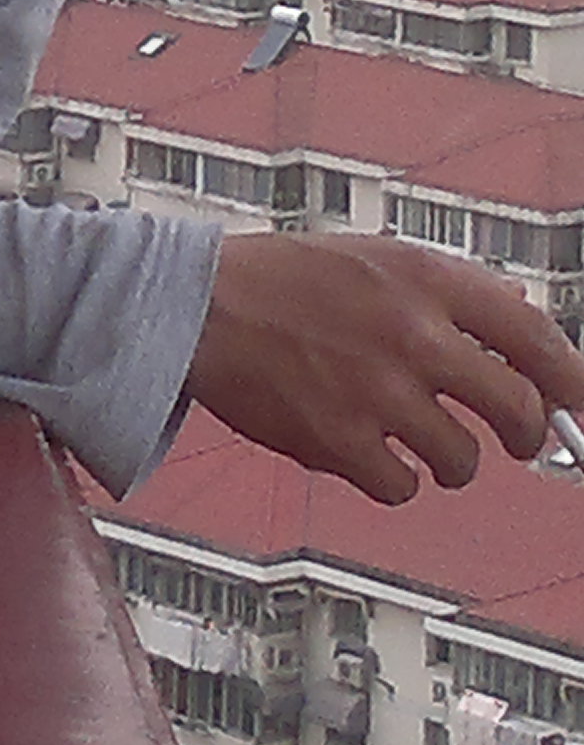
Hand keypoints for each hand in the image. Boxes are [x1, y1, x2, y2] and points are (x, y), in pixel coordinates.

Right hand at [187, 231, 583, 506]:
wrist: (199, 306)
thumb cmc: (284, 279)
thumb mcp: (377, 257)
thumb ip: (448, 290)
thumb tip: (520, 320)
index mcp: (427, 280)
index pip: (535, 335)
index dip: (572, 379)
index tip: (579, 402)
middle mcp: (413, 335)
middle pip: (514, 409)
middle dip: (524, 434)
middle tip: (513, 439)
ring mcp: (378, 393)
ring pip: (463, 459)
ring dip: (452, 461)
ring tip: (418, 442)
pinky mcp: (340, 441)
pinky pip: (402, 487)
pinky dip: (394, 479)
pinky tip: (369, 453)